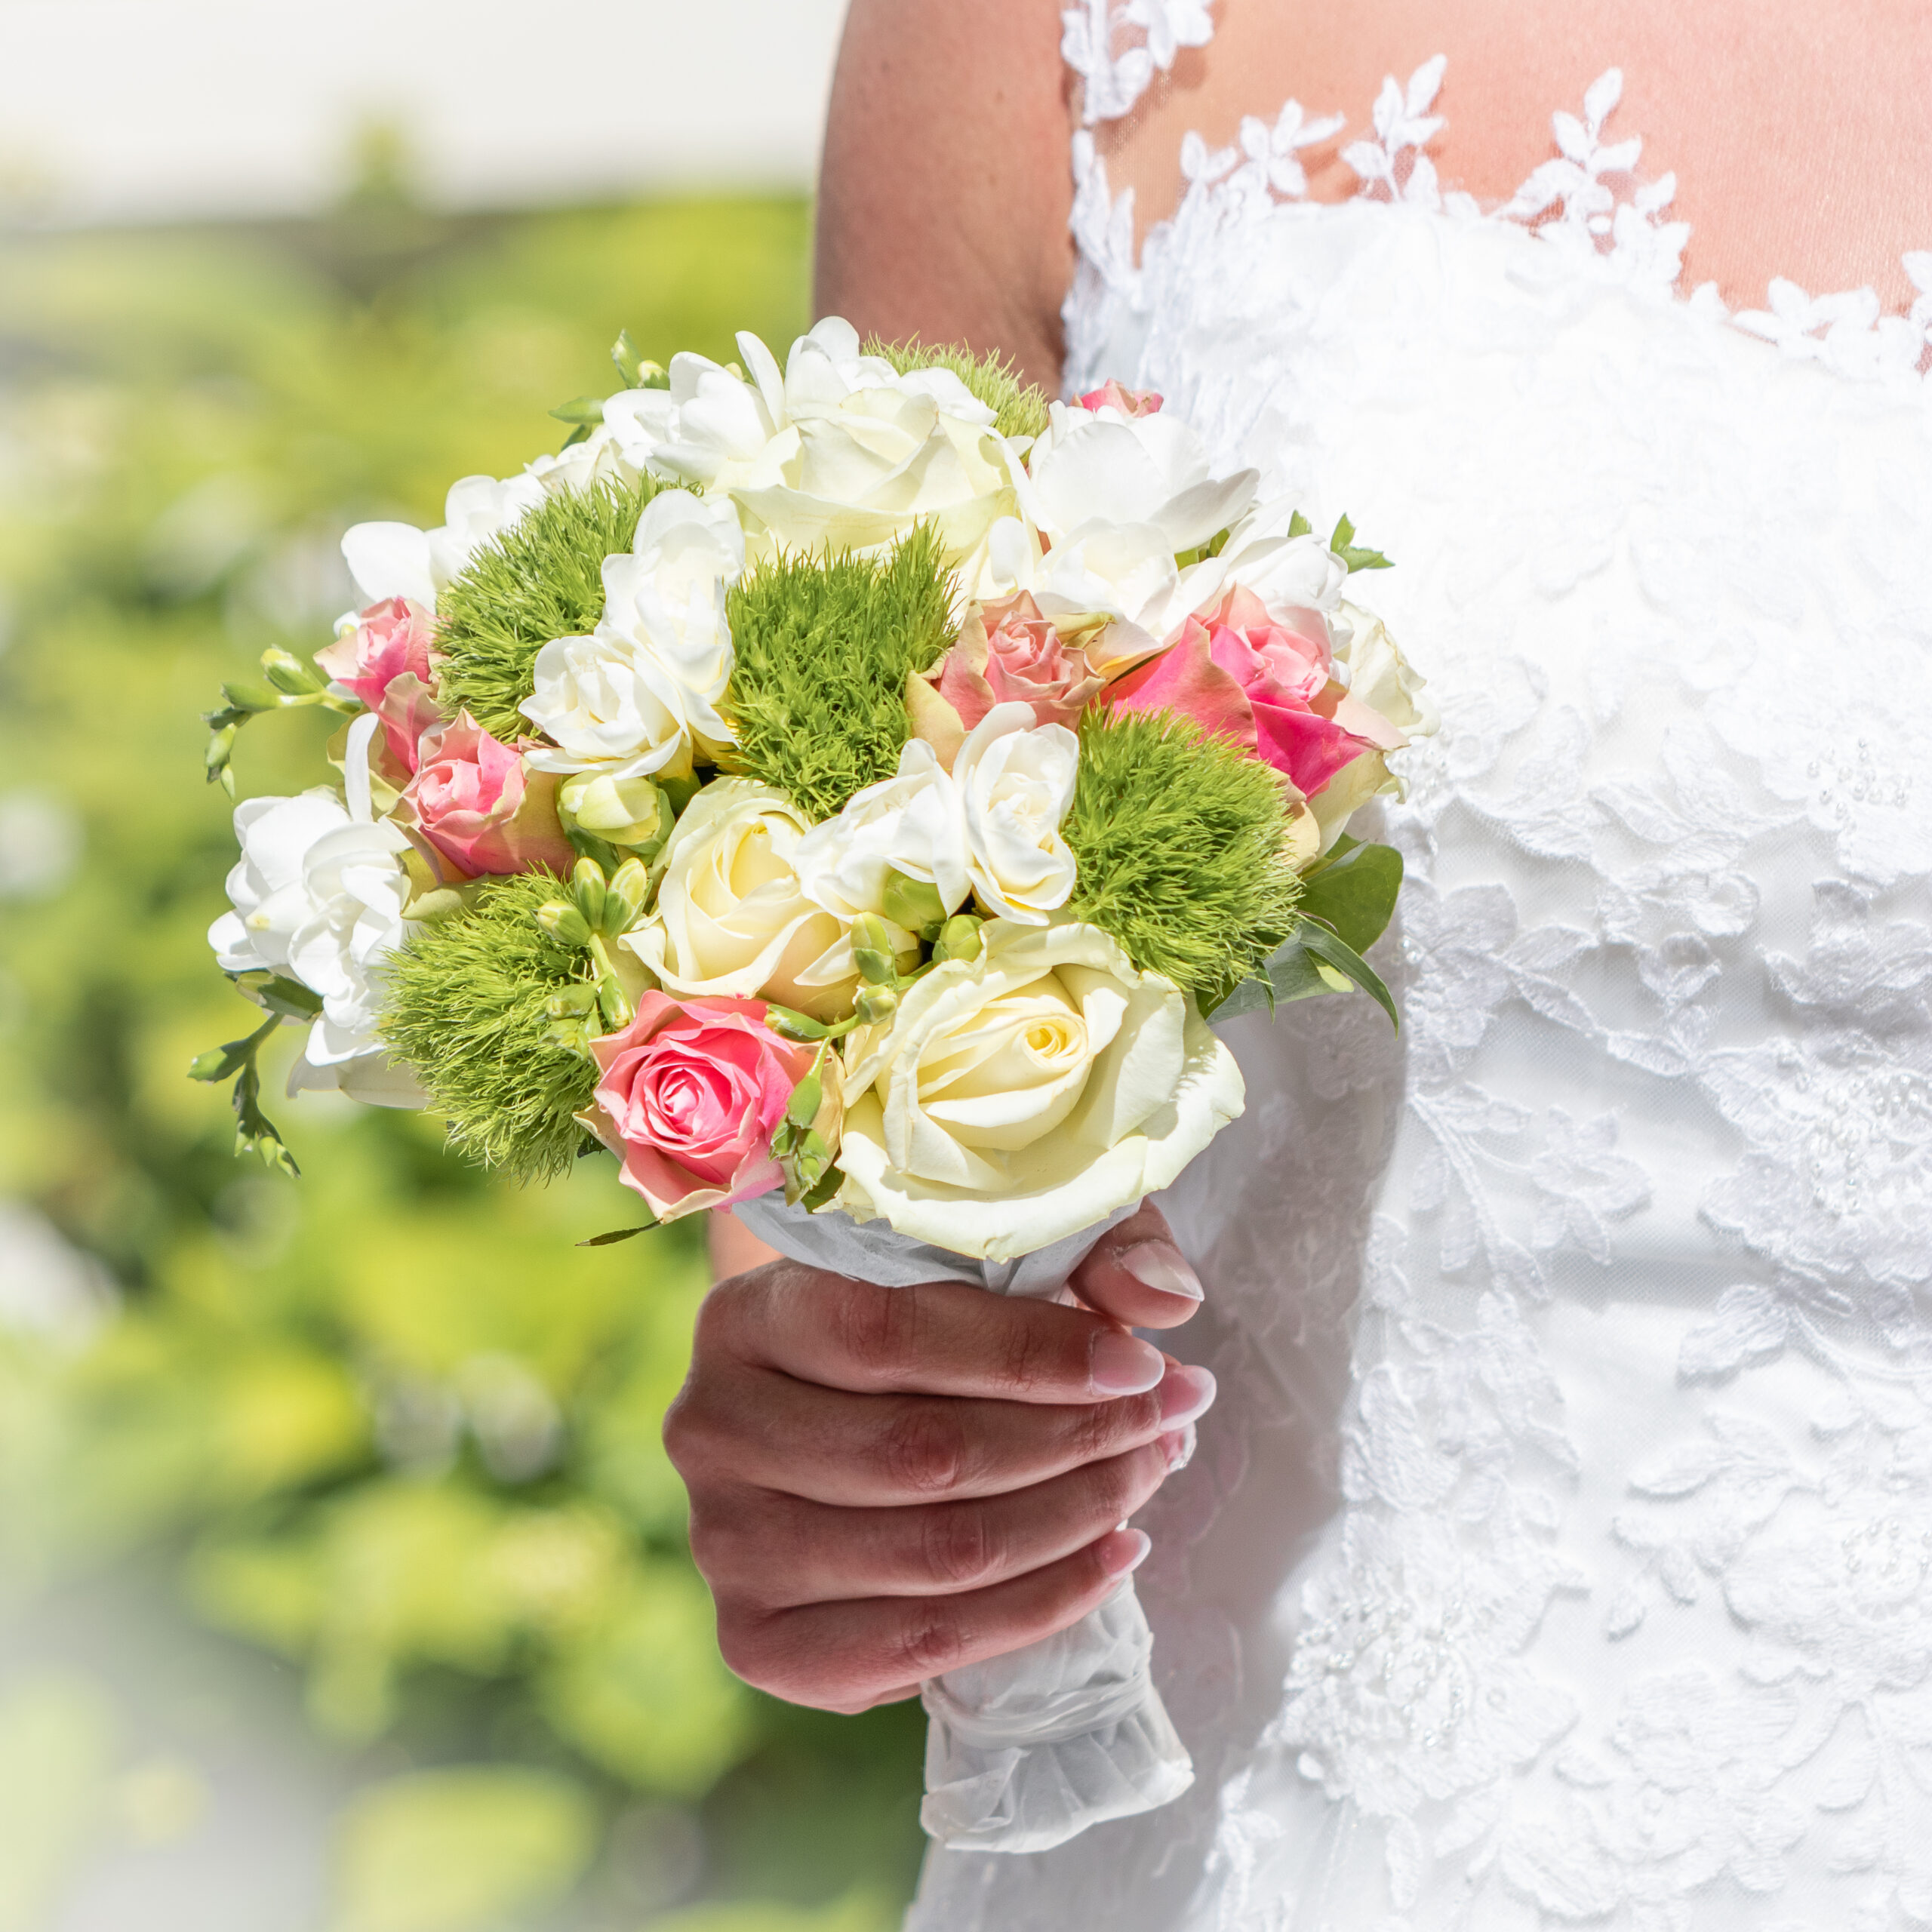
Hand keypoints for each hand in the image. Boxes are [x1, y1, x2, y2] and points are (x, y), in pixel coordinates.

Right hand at [666, 1204, 1215, 1712]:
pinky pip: (923, 1646)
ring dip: (1074, 1519)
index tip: (1141, 1364)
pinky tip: (1111, 1557)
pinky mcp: (759, 1643)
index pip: (889, 1333)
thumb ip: (1087, 1250)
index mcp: (746, 1316)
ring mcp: (726, 1547)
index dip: (1031, 1352)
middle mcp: (709, 1429)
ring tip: (1150, 1477)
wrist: (826, 1419)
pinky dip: (1039, 1607)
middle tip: (1170, 1419)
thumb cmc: (917, 1320)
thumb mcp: (995, 1252)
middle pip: (923, 1454)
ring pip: (937, 1553)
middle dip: (1076, 1439)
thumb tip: (1166, 1300)